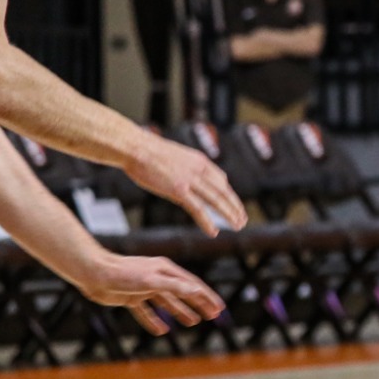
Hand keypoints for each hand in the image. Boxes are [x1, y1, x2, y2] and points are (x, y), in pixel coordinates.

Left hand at [76, 252, 224, 335]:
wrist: (93, 273)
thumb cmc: (122, 273)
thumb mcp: (152, 281)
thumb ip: (174, 286)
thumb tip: (196, 292)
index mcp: (166, 270)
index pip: (192, 285)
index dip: (206, 297)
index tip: (218, 308)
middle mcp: (157, 278)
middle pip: (182, 293)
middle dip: (198, 304)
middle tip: (212, 316)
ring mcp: (143, 288)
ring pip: (166, 303)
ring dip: (180, 312)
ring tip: (192, 322)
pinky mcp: (130, 297)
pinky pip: (145, 311)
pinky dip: (153, 321)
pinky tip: (161, 331)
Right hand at [125, 132, 247, 234]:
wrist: (135, 147)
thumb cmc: (148, 151)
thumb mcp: (175, 155)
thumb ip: (186, 166)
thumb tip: (189, 176)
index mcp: (199, 160)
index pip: (221, 179)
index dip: (229, 194)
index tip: (235, 204)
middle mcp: (199, 170)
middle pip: (223, 191)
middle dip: (235, 207)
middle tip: (243, 220)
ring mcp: (189, 180)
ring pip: (216, 200)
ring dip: (229, 215)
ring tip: (238, 226)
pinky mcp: (178, 190)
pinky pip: (198, 209)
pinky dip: (207, 222)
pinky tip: (214, 232)